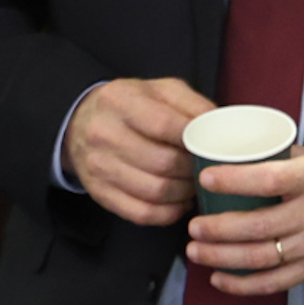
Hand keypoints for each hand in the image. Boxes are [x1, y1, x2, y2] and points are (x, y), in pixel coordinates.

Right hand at [62, 77, 214, 225]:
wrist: (83, 122)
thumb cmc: (133, 105)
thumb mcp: (162, 91)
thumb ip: (193, 104)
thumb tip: (220, 129)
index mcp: (119, 100)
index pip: (165, 125)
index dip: (195, 140)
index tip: (212, 146)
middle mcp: (103, 133)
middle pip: (162, 162)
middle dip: (193, 169)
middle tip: (208, 169)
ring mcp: (98, 166)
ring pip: (155, 191)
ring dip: (184, 193)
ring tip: (196, 184)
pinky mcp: (99, 193)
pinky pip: (141, 213)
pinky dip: (168, 213)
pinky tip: (179, 202)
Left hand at [186, 146, 303, 295]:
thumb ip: (285, 158)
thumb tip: (240, 154)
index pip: (269, 179)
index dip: (234, 181)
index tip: (206, 179)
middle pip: (259, 226)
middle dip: (218, 228)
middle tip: (193, 224)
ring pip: (261, 258)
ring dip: (223, 257)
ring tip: (196, 249)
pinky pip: (274, 283)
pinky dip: (243, 284)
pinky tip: (220, 278)